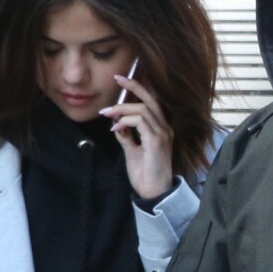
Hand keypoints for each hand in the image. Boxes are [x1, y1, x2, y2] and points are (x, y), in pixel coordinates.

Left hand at [100, 76, 173, 198]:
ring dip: (122, 109)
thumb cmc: (145, 173)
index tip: (121, 79)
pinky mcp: (157, 141)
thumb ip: (127, 135)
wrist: (153, 192)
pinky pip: (140, 122)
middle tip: (117, 79)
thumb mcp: (132, 151)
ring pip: (143, 109)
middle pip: (151, 99)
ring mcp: (163, 133)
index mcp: (161, 128)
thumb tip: (117, 123)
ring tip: (107, 113)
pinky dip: (125, 121)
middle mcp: (165, 127)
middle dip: (133, 86)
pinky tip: (115, 129)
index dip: (137, 88)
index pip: (151, 102)